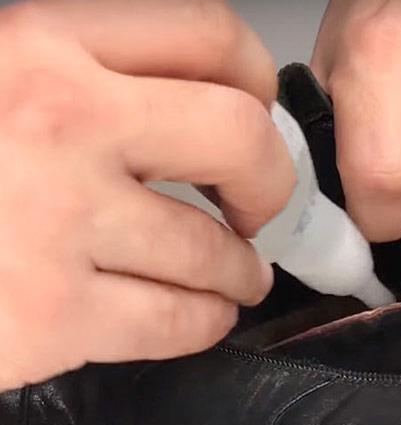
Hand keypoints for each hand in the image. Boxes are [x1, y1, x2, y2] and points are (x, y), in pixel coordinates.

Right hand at [0, 0, 294, 390]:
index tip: (256, 109)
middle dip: (271, 180)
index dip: (251, 77)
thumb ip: (59, 65)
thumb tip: (166, 87)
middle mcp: (58, 120)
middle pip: (238, 139)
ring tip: (237, 273)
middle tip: (260, 204)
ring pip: (213, 249)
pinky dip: (205, 322)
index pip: (202, 32)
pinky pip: (176, 322)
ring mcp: (59, 223)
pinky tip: (200, 315)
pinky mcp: (53, 317)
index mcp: (36, 43)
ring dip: (240, 268)